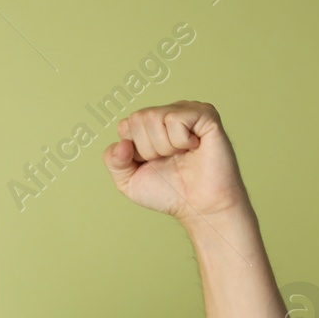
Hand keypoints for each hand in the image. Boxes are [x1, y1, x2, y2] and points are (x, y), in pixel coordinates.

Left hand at [103, 102, 249, 224]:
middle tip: (168, 160)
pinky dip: (180, 141)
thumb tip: (121, 143)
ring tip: (181, 155)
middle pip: (137, 119)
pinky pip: (175, 119)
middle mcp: (168, 114)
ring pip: (153, 117)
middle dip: (148, 149)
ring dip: (164, 147)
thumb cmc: (169, 192)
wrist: (198, 205)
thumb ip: (113, 161)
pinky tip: (194, 147)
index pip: (125, 125)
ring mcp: (187, 111)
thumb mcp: (128, 181)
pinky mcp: (205, 113)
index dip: (134, 151)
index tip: (151, 163)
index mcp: (150, 126)